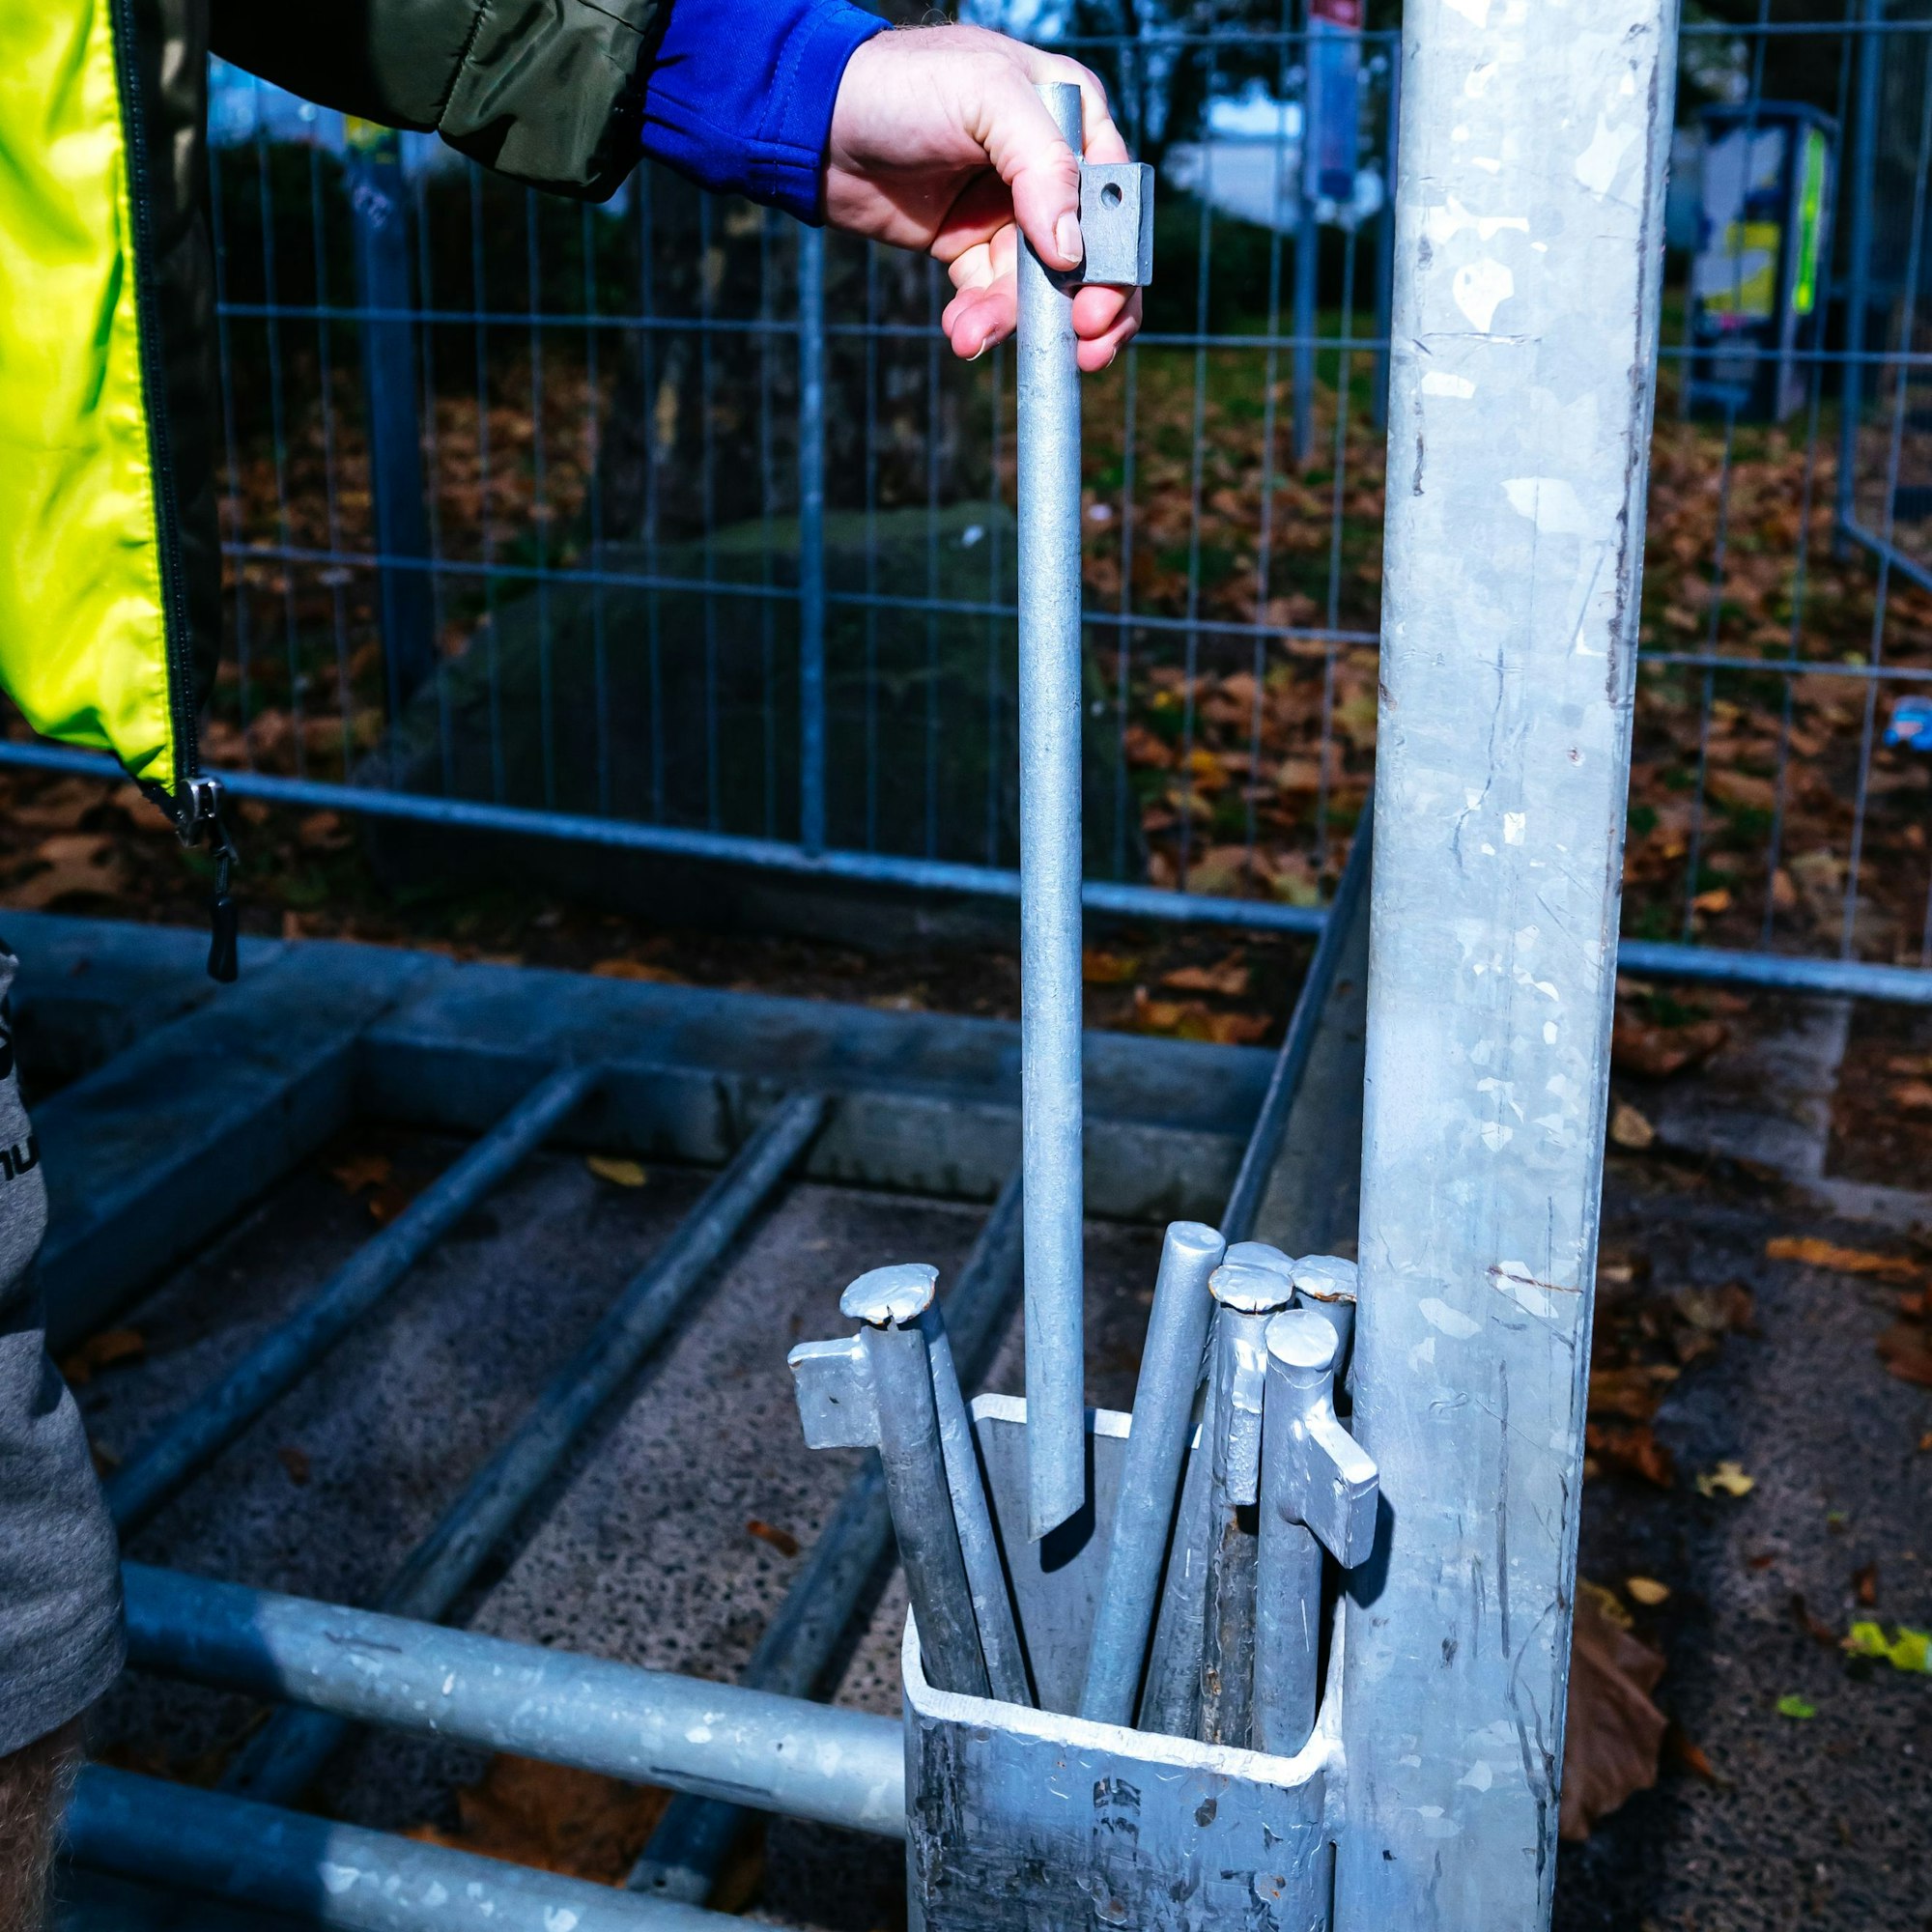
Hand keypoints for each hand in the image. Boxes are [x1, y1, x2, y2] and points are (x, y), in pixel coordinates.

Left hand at [824, 25, 1141, 371]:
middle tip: (1081, 346)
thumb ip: (1042, 163)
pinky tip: (961, 332)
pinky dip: (980, 320)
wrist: (818, 121)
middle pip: (1092, 254)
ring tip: (972, 333)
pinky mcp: (970, 246)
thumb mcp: (985, 97)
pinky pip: (991, 297)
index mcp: (1073, 115)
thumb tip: (1072, 251)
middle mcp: (1050, 168)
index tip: (1097, 306)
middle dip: (1087, 306)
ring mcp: (1010, 212)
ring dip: (1013, 319)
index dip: (1118, 257)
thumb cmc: (905, 83)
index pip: (1116, 197)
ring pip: (1038, 286)